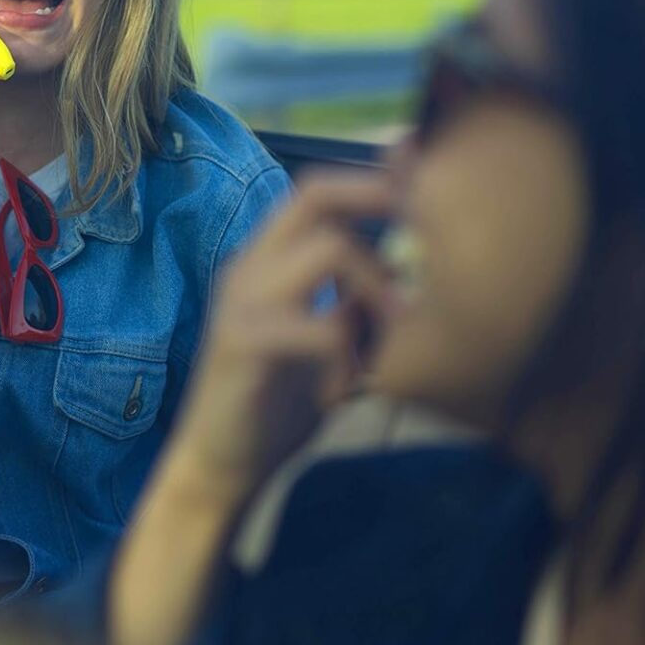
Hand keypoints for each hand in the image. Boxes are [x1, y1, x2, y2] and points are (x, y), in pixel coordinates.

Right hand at [169, 172, 394, 504]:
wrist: (219, 463)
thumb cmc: (275, 402)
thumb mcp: (326, 343)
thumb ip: (354, 307)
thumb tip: (409, 276)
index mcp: (266, 262)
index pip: (316, 192)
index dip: (371, 182)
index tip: (423, 191)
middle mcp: (249, 268)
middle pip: (315, 196)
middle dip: (379, 198)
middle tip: (426, 228)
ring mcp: (242, 303)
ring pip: (328, 250)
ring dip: (379, 284)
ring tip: (398, 328)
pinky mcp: (243, 346)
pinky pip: (318, 326)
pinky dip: (350, 352)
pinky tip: (347, 387)